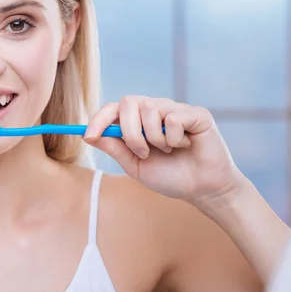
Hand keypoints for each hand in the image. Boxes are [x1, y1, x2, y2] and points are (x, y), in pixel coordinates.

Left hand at [83, 96, 245, 208]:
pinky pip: (175, 117)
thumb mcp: (135, 165)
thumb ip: (115, 148)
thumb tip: (89, 135)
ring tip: (167, 150)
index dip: (98, 119)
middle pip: (128, 101)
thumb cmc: (169, 176)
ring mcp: (175, 109)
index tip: (88, 136)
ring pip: (150, 108)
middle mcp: (155, 110)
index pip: (113, 109)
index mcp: (137, 121)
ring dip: (154, 138)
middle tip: (142, 152)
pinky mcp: (196, 114)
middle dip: (129, 131)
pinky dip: (175, 138)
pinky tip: (185, 146)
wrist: (202, 189)